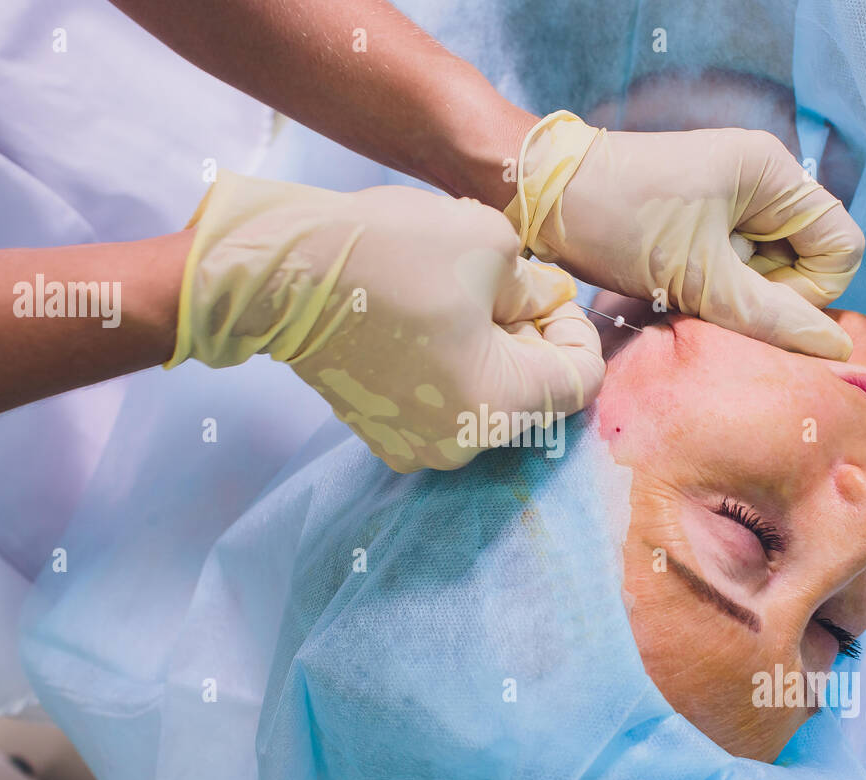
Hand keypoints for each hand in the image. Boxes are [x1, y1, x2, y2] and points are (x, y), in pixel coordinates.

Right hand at [171, 171, 603, 471]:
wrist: (285, 275)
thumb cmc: (392, 253)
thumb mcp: (492, 245)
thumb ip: (537, 285)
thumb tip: (547, 300)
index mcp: (500, 405)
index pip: (580, 381)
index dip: (575, 330)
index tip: (546, 292)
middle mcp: (464, 444)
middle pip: (534, 398)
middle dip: (532, 342)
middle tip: (505, 289)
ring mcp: (419, 447)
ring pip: (488, 403)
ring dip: (492, 356)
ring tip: (460, 302)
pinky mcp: (384, 435)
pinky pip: (444, 407)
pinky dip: (451, 372)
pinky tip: (425, 326)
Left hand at [503, 111, 863, 359]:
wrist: (543, 195)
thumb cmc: (619, 222)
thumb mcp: (699, 277)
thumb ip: (771, 315)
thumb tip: (833, 352)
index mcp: (774, 174)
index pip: (840, 246)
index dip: (810, 290)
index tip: (755, 301)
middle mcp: (761, 181)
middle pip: (806, 262)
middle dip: (768, 295)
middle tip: (711, 299)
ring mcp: (730, 202)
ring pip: (768, 272)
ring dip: (735, 296)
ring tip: (684, 290)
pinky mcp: (701, 223)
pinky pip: (733, 269)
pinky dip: (712, 288)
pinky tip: (674, 288)